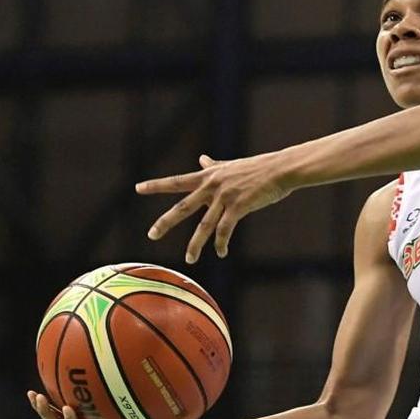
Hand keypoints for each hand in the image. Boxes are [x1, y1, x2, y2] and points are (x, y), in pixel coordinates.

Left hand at [135, 152, 293, 262]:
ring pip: (204, 225)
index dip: (156, 185)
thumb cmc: (260, 167)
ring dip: (196, 244)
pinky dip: (221, 243)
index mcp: (209, 176)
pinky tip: (221, 252)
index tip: (137, 188)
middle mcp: (213, 186)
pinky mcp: (239, 206)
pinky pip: (225, 230)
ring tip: (189, 259)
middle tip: (151, 234)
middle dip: (166, 222)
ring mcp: (225, 197)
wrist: (281, 169)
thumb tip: (202, 159)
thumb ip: (214, 166)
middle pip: (183, 207)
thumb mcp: (232, 165)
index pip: (177, 181)